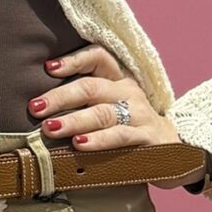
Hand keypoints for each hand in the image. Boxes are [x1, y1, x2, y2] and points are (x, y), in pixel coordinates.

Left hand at [27, 44, 179, 150]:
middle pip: (91, 87)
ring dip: (73, 120)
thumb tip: (39, 107)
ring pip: (102, 113)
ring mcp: (140, 115)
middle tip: (35, 108)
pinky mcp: (148, 138)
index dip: (73, 60)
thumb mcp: (110, 109)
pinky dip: (98, 140)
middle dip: (60, 97)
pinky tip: (79, 144)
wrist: (176, 154)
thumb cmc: (130, 130)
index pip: (98, 57)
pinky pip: (120, 136)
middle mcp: (129, 92)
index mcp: (118, 79)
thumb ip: (83, 103)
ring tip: (50, 128)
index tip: (48, 68)